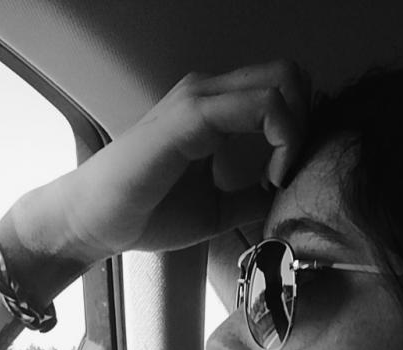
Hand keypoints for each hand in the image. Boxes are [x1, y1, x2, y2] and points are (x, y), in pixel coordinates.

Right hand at [0, 61, 309, 299]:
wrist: (97, 222)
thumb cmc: (146, 213)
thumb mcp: (217, 207)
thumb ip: (252, 195)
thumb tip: (286, 197)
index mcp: (215, 108)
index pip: (282, 88)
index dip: (299, 130)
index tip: (284, 177)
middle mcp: (208, 92)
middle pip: (289, 75)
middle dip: (305, 123)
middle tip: (287, 170)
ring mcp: (198, 98)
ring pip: (281, 81)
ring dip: (296, 130)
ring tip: (278, 175)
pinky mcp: (190, 116)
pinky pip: (258, 105)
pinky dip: (281, 138)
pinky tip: (270, 176)